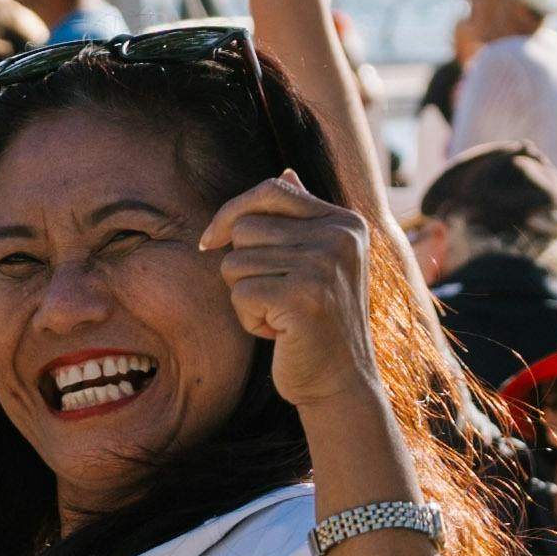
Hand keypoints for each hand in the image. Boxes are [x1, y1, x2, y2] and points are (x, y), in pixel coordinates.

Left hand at [206, 174, 382, 415]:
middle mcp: (339, 237)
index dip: (232, 212)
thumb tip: (285, 173)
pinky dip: (249, 319)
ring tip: (279, 315)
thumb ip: (301, 218)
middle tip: (273, 296)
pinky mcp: (304, 297)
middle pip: (245, 228)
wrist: (341, 382)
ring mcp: (323, 266)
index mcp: (345, 222)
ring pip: (236, 262)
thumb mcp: (317, 262)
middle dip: (242, 266)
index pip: (271, 190)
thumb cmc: (320, 323)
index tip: (211, 241)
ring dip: (246, 296)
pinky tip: (279, 333)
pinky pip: (241, 294)